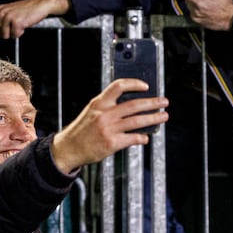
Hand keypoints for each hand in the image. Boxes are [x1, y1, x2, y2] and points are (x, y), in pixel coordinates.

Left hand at [0, 0, 69, 38]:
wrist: (40, 4)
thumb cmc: (26, 9)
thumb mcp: (10, 11)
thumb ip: (0, 18)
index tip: (5, 28)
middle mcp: (2, 12)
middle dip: (7, 33)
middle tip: (15, 25)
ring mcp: (9, 17)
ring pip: (5, 36)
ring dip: (14, 33)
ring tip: (20, 24)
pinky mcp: (17, 23)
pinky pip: (15, 36)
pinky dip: (20, 33)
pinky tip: (24, 24)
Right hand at [50, 78, 168, 173]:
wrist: (68, 148)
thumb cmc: (81, 131)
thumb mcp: (91, 111)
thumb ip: (108, 106)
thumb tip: (131, 106)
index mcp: (99, 103)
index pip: (118, 86)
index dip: (134, 84)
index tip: (146, 86)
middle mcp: (104, 114)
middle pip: (134, 105)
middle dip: (152, 103)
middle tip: (164, 102)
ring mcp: (108, 129)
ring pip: (137, 121)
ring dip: (153, 118)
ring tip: (163, 117)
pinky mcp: (111, 143)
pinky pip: (133, 138)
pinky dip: (142, 137)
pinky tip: (146, 137)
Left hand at [159, 0, 232, 30]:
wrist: (232, 19)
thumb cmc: (226, 4)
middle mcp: (198, 2)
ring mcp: (195, 11)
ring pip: (188, 2)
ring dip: (192, 0)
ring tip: (204, 3)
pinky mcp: (195, 19)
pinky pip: (191, 11)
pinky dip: (195, 8)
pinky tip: (203, 9)